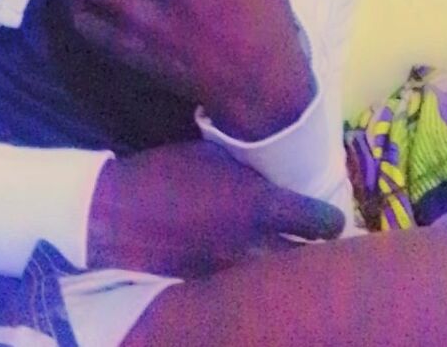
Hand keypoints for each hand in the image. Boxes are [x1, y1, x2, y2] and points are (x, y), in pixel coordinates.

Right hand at [87, 141, 344, 277]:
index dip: (331, 220)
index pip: (321, 222)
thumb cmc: (164, 173)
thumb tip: (265, 176)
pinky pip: (245, 287)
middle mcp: (255, 245)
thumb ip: (247, 170)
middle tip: (313, 242)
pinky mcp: (212, 290)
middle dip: (315, 252)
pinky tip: (245, 269)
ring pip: (278, 278)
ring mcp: (234, 273)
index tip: (329, 220)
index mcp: (260, 205)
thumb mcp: (210, 156)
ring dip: (283, 268)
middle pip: (308, 260)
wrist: (115, 214)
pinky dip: (251, 281)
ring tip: (282, 258)